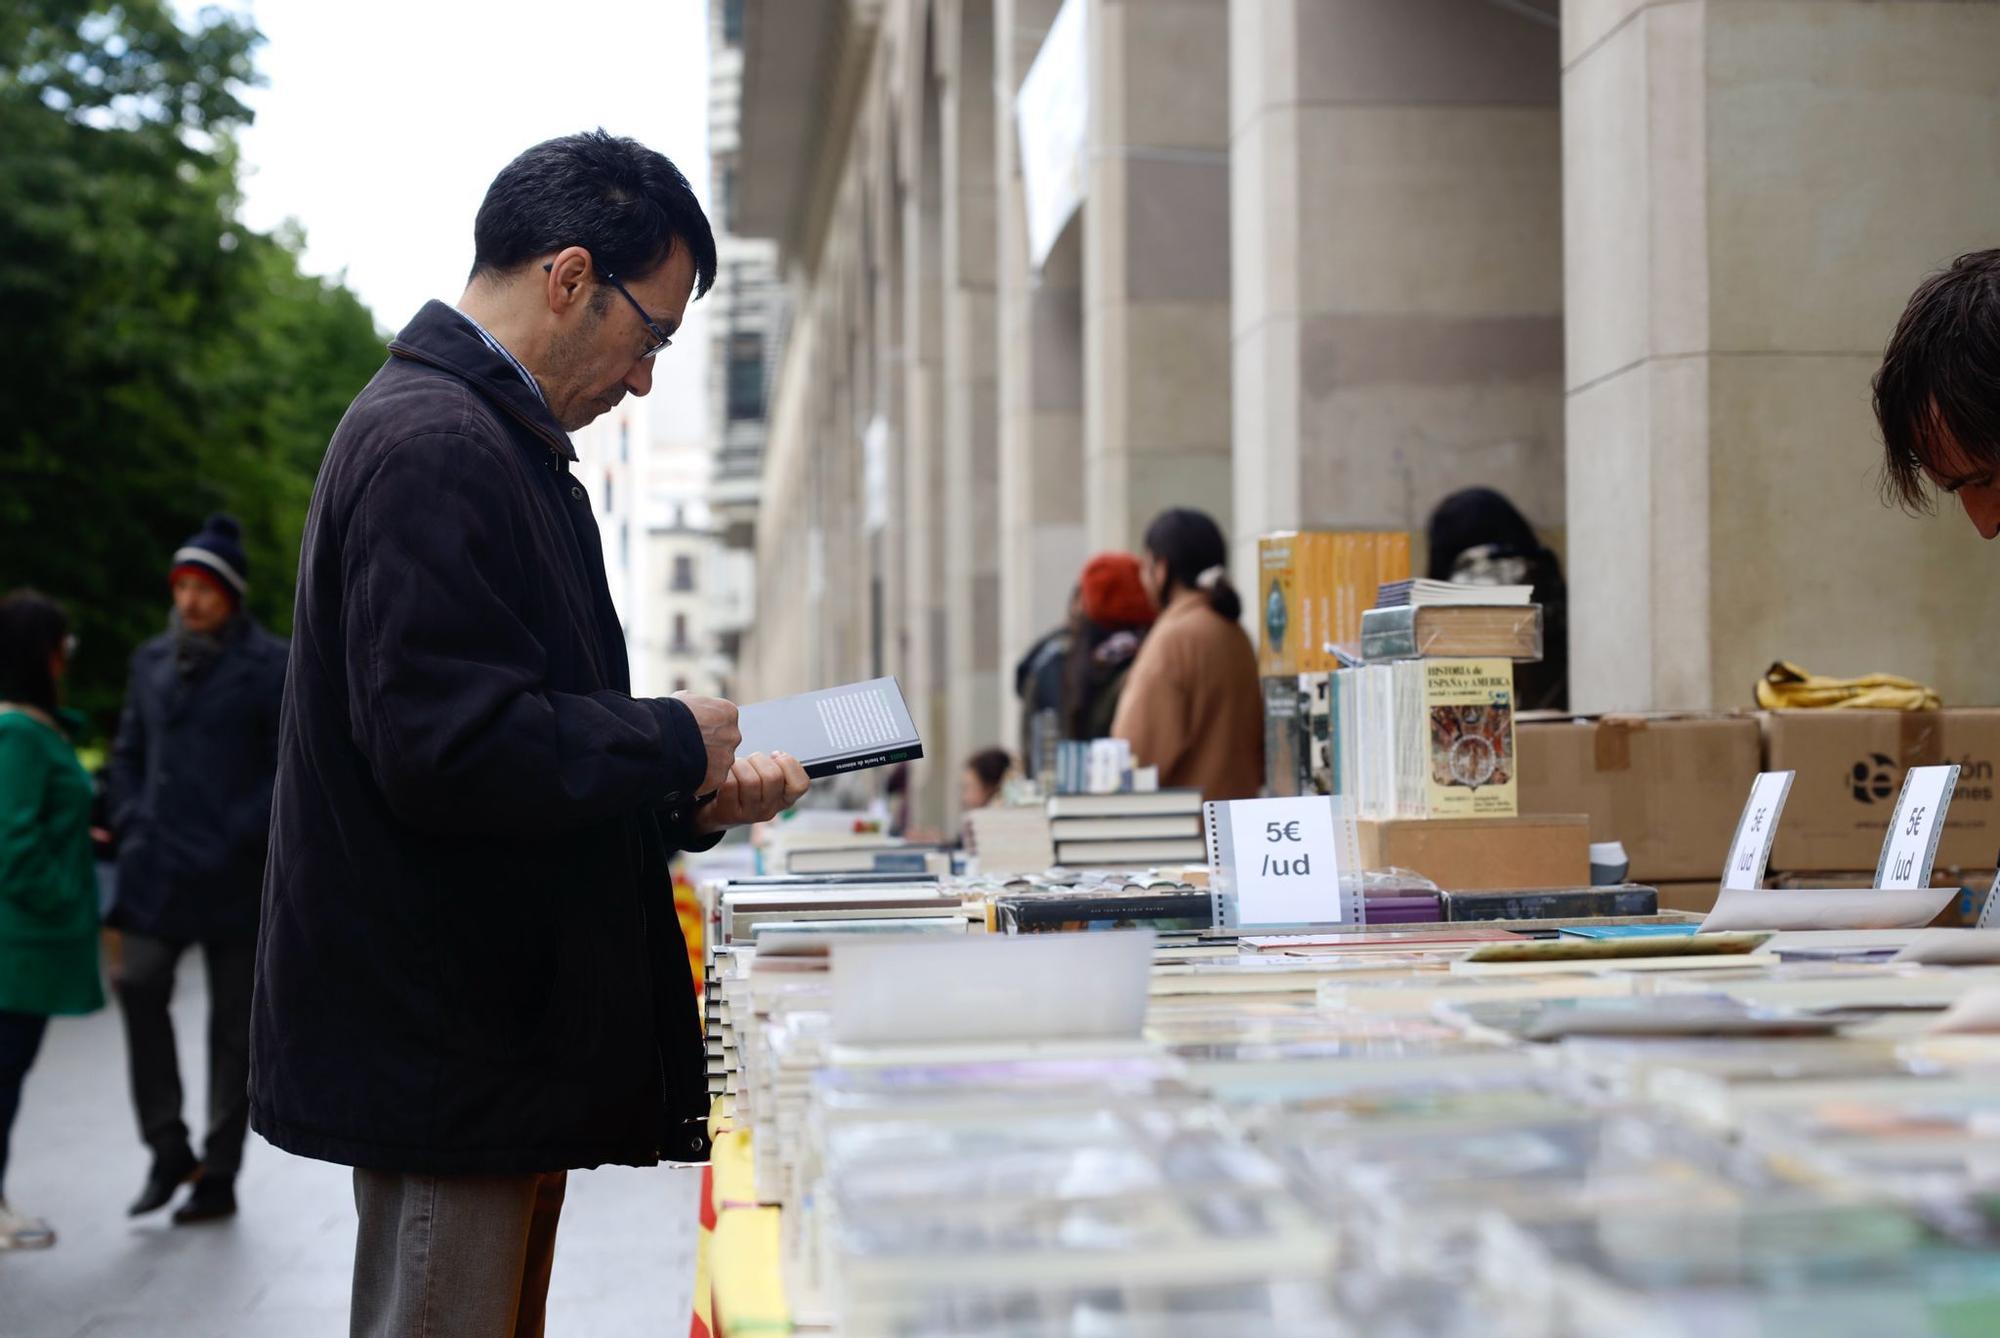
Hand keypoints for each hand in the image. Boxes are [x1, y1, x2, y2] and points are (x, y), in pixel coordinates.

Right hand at [672, 692, 740, 794]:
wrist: (661, 740)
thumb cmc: (668, 716)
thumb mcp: (682, 700)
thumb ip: (693, 704)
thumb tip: (689, 699)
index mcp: (728, 713)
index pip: (722, 722)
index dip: (706, 727)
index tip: (692, 731)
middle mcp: (733, 735)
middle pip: (723, 743)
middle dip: (708, 746)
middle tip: (686, 748)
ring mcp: (727, 758)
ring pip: (717, 763)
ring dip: (704, 764)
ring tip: (681, 761)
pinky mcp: (718, 777)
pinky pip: (709, 779)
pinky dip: (698, 779)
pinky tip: (682, 773)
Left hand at [694, 752, 809, 833]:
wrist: (716, 808)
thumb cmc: (743, 786)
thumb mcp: (766, 778)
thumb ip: (777, 767)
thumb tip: (778, 755)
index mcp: (784, 799)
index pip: (801, 784)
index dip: (789, 763)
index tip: (776, 757)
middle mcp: (770, 810)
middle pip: (773, 776)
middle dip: (758, 759)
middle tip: (750, 762)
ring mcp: (750, 815)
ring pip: (750, 780)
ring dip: (740, 765)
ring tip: (735, 768)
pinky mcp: (730, 813)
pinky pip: (730, 784)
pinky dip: (725, 773)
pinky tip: (723, 775)